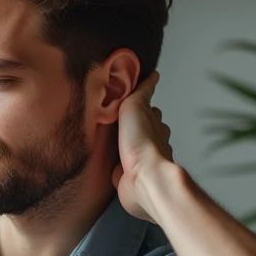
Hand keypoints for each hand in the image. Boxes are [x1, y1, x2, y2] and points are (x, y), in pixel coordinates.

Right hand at [111, 72, 173, 222]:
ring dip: (118, 144)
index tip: (125, 98)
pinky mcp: (127, 177)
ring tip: (102, 138)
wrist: (143, 179)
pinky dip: (113, 162)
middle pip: (137, 129)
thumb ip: (141, 93)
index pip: (146, 110)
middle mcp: (149, 142)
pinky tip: (103, 160)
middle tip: (109, 117)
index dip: (136, 103)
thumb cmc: (141, 143)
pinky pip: (118, 166)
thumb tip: (153, 75)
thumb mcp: (136, 107)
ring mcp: (139, 161)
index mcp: (154, 124)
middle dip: (126, 124)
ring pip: (128, 147)